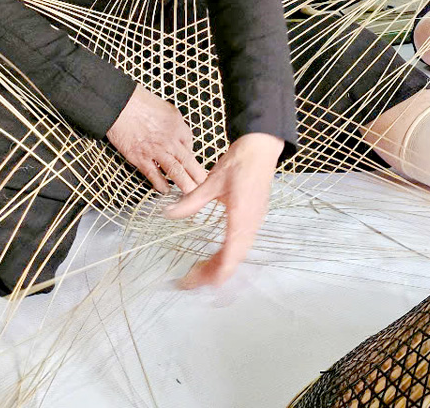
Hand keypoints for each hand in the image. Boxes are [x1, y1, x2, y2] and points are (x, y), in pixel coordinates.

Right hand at [107, 84, 207, 194]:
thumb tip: (178, 134)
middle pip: (189, 162)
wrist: (120, 106)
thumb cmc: (140, 103)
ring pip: (176, 172)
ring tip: (192, 194)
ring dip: (185, 185)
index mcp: (178, 127)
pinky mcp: (140, 158)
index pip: (190, 145)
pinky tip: (165, 190)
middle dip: (199, 177)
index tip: (192, 164)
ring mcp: (156, 151)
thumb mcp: (167, 108)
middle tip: (205, 187)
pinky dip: (161, 184)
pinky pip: (154, 175)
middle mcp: (170, 140)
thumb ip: (175, 123)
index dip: (191, 156)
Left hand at [165, 132, 284, 287]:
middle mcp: (251, 225)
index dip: (212, 274)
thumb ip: (190, 202)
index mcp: (241, 218)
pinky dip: (229, 256)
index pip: (229, 257)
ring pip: (239, 255)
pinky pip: (243, 245)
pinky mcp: (254, 219)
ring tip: (200, 272)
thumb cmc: (240, 162)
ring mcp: (255, 222)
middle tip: (190, 281)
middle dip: (213, 275)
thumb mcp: (212, 182)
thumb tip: (167, 213)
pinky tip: (216, 256)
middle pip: (234, 261)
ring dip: (220, 266)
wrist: (261, 148)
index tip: (193, 282)